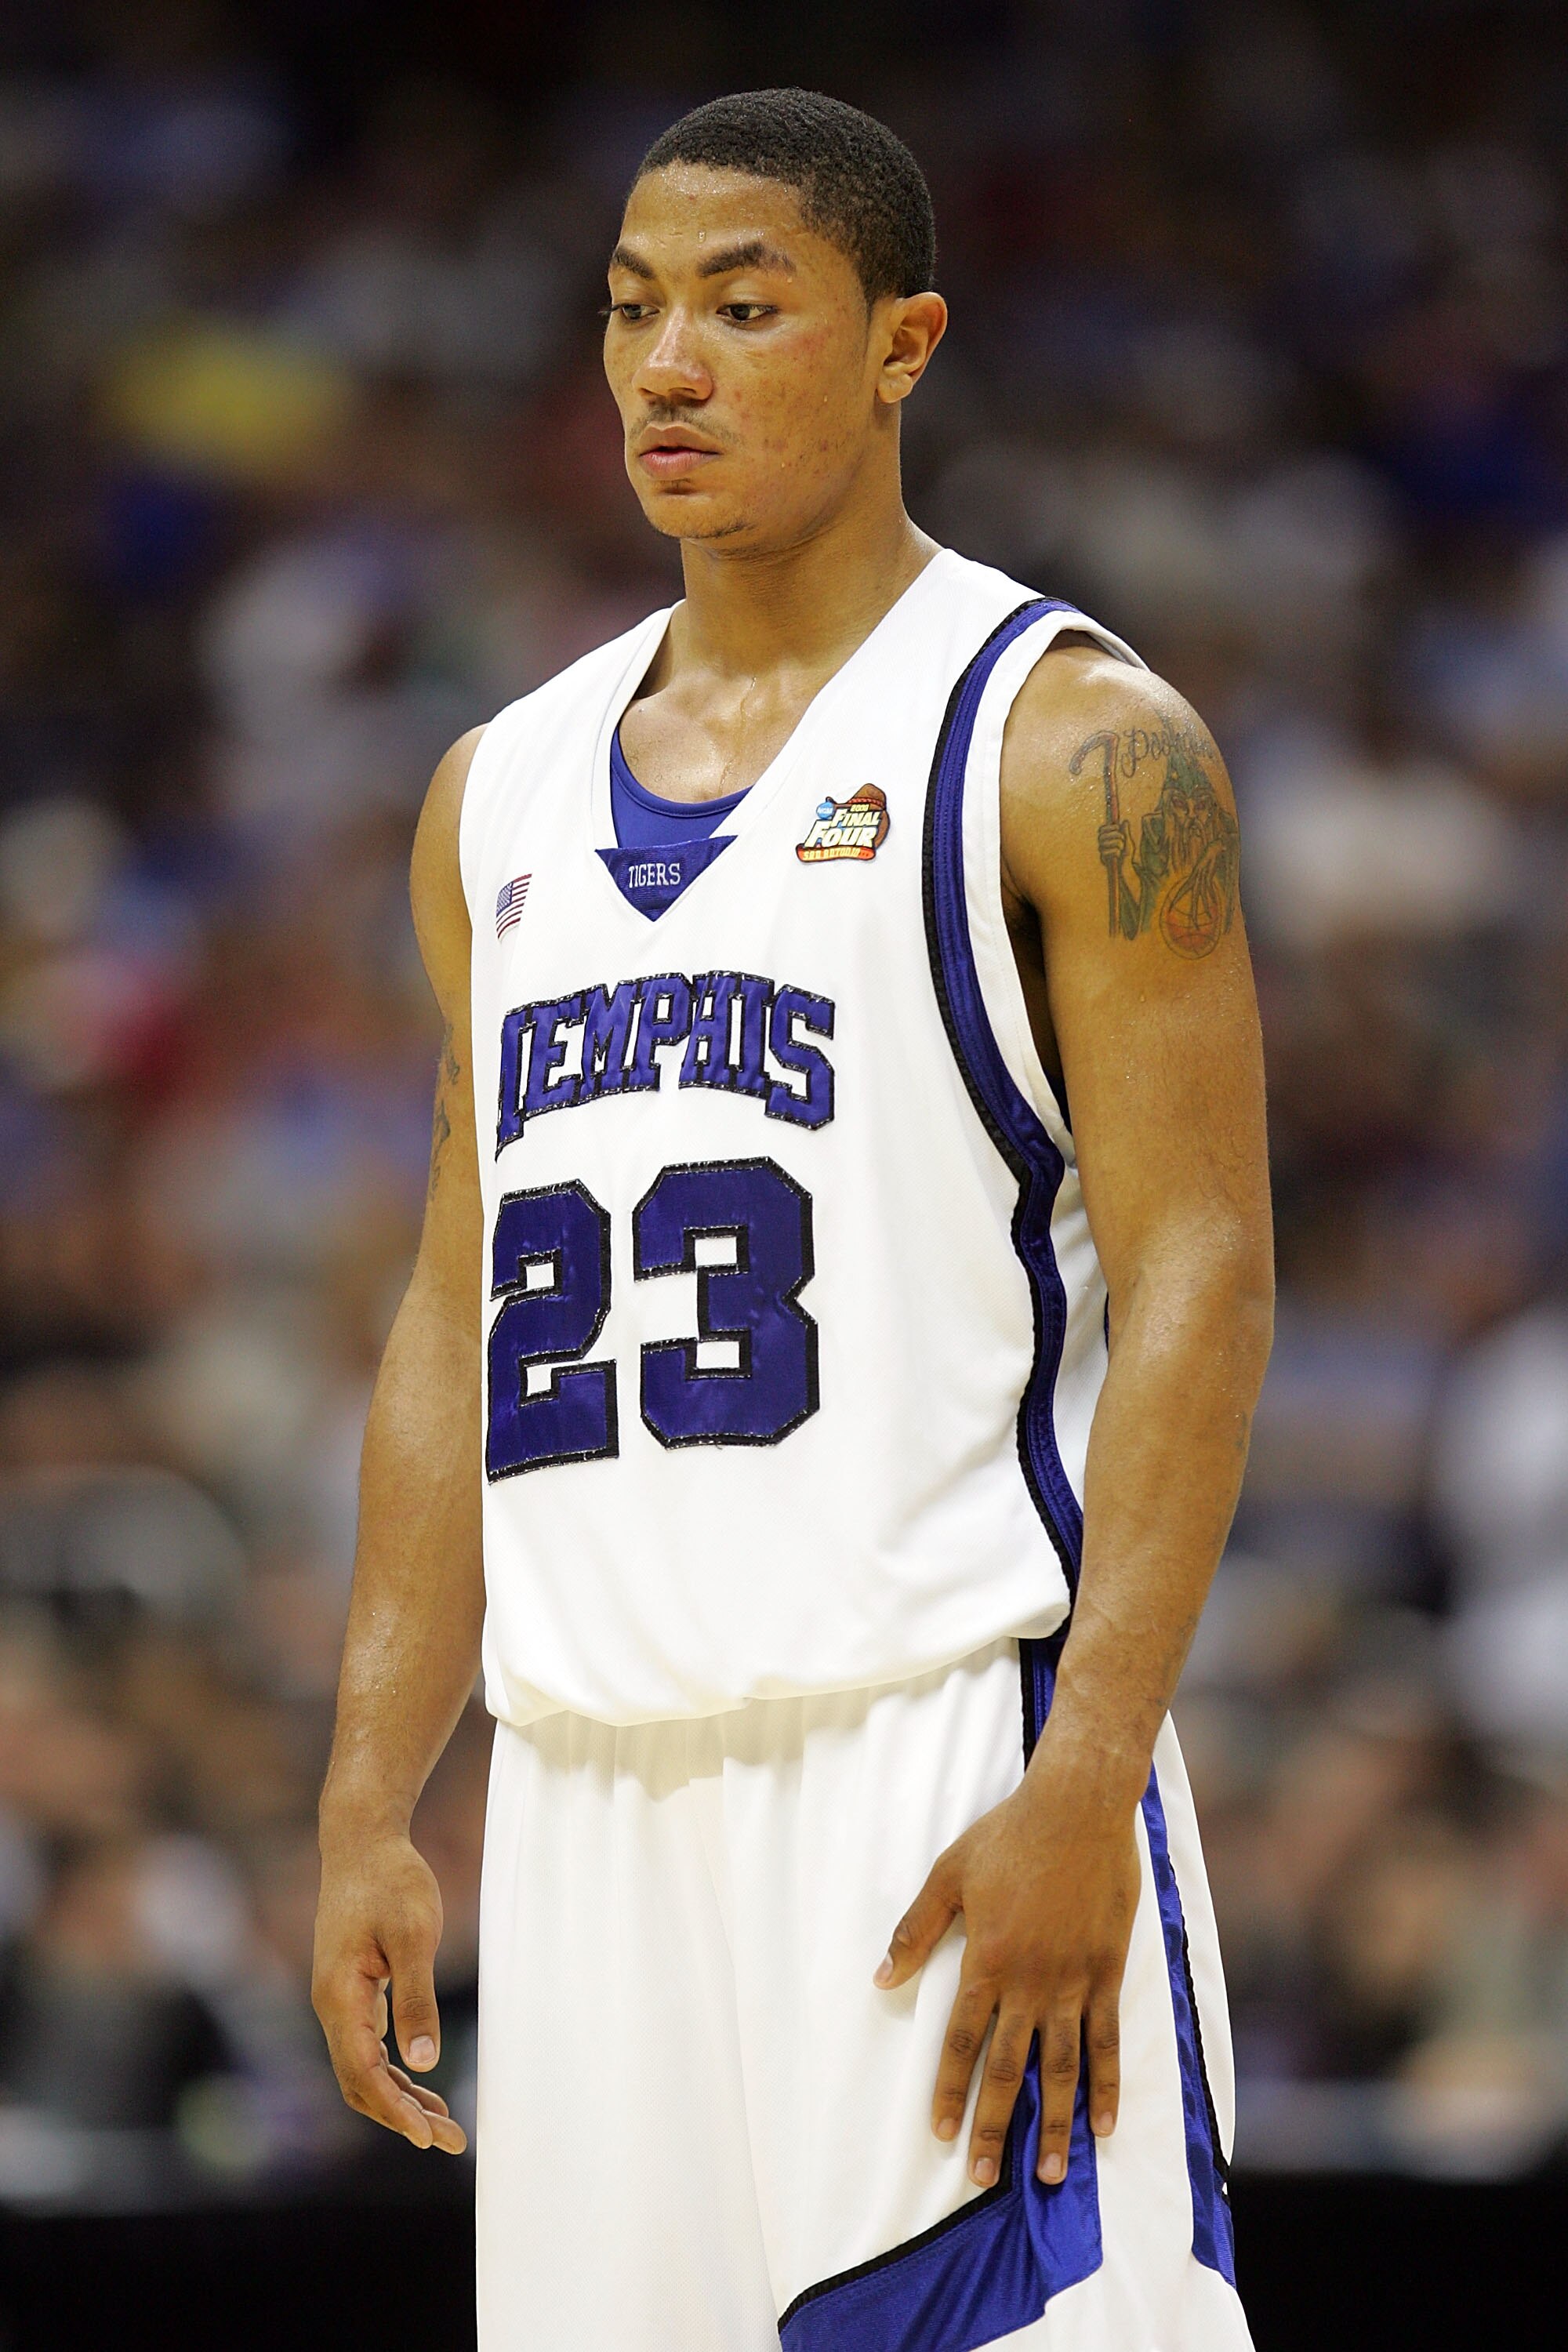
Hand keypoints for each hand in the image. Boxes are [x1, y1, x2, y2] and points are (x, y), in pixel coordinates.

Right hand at [312, 1826, 467, 2153]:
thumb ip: (416, 1997)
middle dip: (401, 2116)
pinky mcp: (351, 1988)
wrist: (362, 1840)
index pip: (361, 2073)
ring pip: (362, 2067)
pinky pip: (367, 2045)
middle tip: (450, 2139)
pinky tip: (421, 2079)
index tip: (429, 2136)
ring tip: (444, 2123)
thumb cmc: (391, 1880)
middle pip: (359, 2082)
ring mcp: (339, 1998)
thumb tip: (422, 2060)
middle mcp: (331, 2005)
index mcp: (340, 1996)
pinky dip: (394, 2069)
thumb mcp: (413, 1935)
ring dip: (399, 2097)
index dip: (394, 2110)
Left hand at [874, 1761, 1138, 2188]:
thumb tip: (880, 1978)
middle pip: (1009, 2067)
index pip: (961, 2040)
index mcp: (987, 1961)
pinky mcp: (1108, 1972)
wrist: (1079, 1808)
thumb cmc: (1008, 1836)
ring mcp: (1074, 1981)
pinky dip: (1106, 2084)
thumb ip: (915, 1930)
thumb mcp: (949, 1874)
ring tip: (1047, 2173)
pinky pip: (1107, 2040)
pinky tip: (1103, 2122)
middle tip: (982, 2175)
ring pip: (1062, 2067)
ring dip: (1053, 2123)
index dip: (949, 2089)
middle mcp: (1031, 1982)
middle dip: (994, 2125)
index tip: (939, 2132)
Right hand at [1097, 818, 1130, 863]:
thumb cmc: (1126, 854)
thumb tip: (1125, 821)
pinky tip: (1118, 855)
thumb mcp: (1128, 841)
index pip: (1101, 829)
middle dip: (1114, 834)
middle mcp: (1102, 844)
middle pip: (1102, 835)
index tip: (1117, 827)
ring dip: (1117, 844)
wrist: (1126, 867)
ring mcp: (1102, 851)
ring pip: (1105, 843)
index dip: (1108, 827)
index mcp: (1107, 838)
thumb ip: (1125, 832)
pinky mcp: (1102, 858)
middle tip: (1122, 838)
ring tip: (1121, 848)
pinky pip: (1107, 851)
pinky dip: (1116, 852)